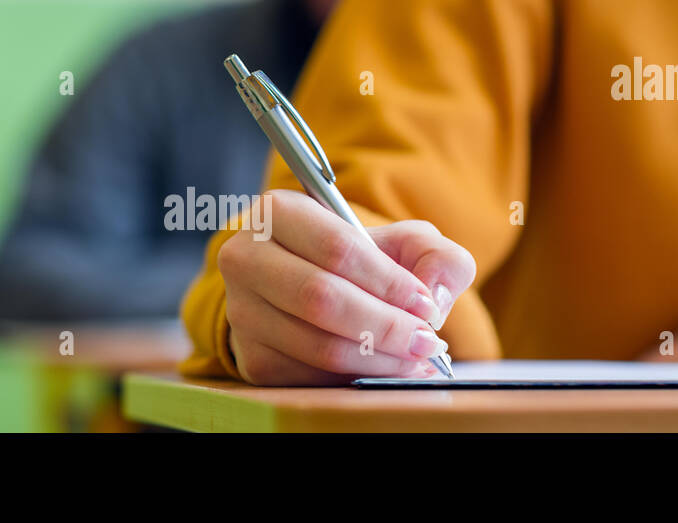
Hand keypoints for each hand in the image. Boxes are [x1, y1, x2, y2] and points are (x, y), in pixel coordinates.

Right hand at [218, 189, 476, 384]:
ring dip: (378, 358)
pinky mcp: (252, 358)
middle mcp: (245, 258)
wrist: (314, 291)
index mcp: (277, 212)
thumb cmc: (361, 263)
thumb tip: (433, 294)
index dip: (388, 281)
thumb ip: (436, 256)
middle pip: (321, 299)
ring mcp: (242, 312)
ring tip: (416, 358)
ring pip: (317, 345)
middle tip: (428, 341)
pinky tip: (387, 368)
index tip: (425, 304)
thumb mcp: (403, 243)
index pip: (336, 248)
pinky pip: (311, 376)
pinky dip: (357, 377)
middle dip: (385, 326)